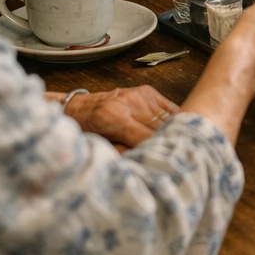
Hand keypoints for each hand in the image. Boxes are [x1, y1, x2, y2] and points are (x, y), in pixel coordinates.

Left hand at [60, 85, 180, 148]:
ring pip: (168, 117)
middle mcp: (131, 102)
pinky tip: (173, 131)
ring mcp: (141, 94)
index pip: (148, 138)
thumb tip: (149, 159)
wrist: (78, 107)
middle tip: (175, 158)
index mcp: (116, 118)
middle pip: (161, 127)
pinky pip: (170, 108)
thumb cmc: (86, 131)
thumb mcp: (100, 146)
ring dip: (173, 132)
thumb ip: (124, 152)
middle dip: (168, 143)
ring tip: (176, 146)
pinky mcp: (148, 91)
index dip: (158, 152)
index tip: (168, 164)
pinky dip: (173, 120)